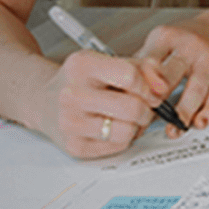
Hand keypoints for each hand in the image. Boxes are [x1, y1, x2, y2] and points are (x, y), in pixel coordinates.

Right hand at [40, 49, 175, 159]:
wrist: (45, 99)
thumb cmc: (82, 80)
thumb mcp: (109, 62)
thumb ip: (142, 68)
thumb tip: (163, 86)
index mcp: (81, 65)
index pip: (131, 76)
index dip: (148, 85)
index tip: (149, 88)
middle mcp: (71, 94)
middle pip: (132, 107)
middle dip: (148, 108)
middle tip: (144, 105)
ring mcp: (70, 122)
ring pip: (128, 131)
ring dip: (137, 125)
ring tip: (129, 117)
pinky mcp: (74, 146)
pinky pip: (117, 146)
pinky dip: (124, 137)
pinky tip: (115, 126)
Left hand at [134, 12, 208, 130]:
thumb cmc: (185, 40)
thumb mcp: (161, 41)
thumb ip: (142, 63)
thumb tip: (118, 92)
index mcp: (167, 38)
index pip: (149, 61)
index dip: (139, 84)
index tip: (129, 102)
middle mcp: (189, 48)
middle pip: (171, 74)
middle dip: (158, 97)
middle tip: (146, 115)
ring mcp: (208, 61)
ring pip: (196, 88)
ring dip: (183, 111)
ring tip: (173, 129)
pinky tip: (200, 122)